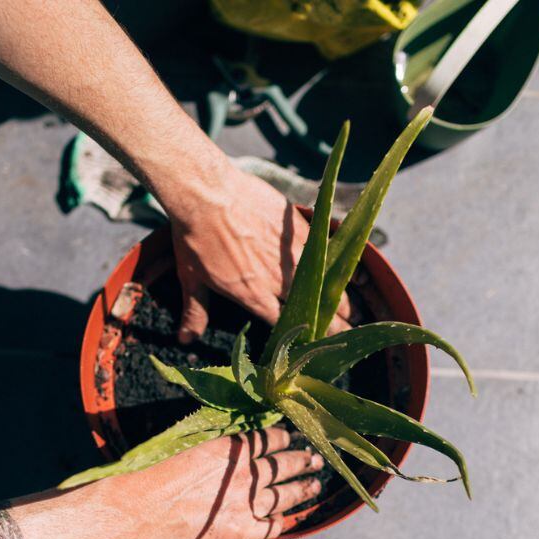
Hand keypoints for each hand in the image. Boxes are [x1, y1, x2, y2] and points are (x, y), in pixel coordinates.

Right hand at [115, 427, 323, 538]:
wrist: (144, 510)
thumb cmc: (157, 480)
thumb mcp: (191, 452)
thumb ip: (217, 454)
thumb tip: (234, 454)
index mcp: (231, 449)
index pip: (269, 438)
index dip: (283, 439)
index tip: (290, 439)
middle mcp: (245, 473)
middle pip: (283, 464)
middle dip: (302, 461)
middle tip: (316, 460)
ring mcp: (247, 502)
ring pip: (285, 493)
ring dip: (302, 488)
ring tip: (314, 484)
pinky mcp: (243, 530)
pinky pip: (272, 524)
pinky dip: (281, 521)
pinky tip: (286, 518)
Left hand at [168, 168, 352, 343]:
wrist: (207, 192)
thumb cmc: (194, 236)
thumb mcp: (190, 278)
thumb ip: (195, 311)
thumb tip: (184, 339)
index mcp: (252, 295)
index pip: (284, 325)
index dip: (302, 338)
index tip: (316, 346)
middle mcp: (277, 279)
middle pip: (313, 308)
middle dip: (333, 322)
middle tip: (347, 330)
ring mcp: (291, 252)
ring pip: (325, 282)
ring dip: (341, 298)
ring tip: (353, 310)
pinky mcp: (299, 227)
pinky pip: (325, 250)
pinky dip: (339, 263)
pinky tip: (354, 271)